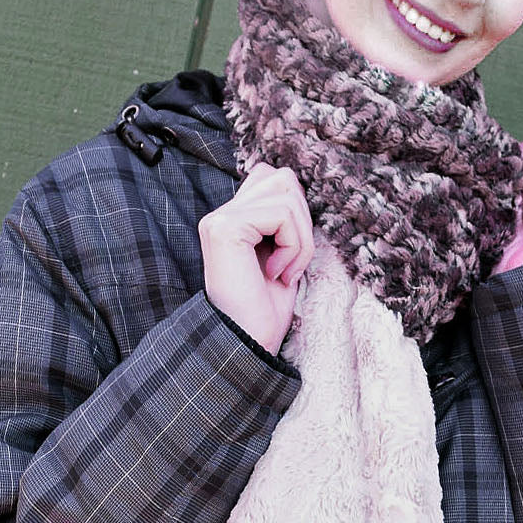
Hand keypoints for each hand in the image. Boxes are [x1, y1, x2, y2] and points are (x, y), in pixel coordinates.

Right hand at [199, 163, 314, 353]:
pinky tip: (278, 274)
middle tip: (292, 263)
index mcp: (231, 219)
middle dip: (302, 222)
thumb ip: (283, 219)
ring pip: (286, 193)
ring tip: (286, 270)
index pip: (272, 178)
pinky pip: (282, 214)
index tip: (290, 253)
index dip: (295, 211)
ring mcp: (219, 219)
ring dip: (300, 237)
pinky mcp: (226, 227)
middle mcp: (220, 214)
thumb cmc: (265, 310)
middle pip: (283, 179)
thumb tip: (297, 190)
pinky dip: (294, 246)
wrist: (248, 344)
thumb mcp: (282, 255)